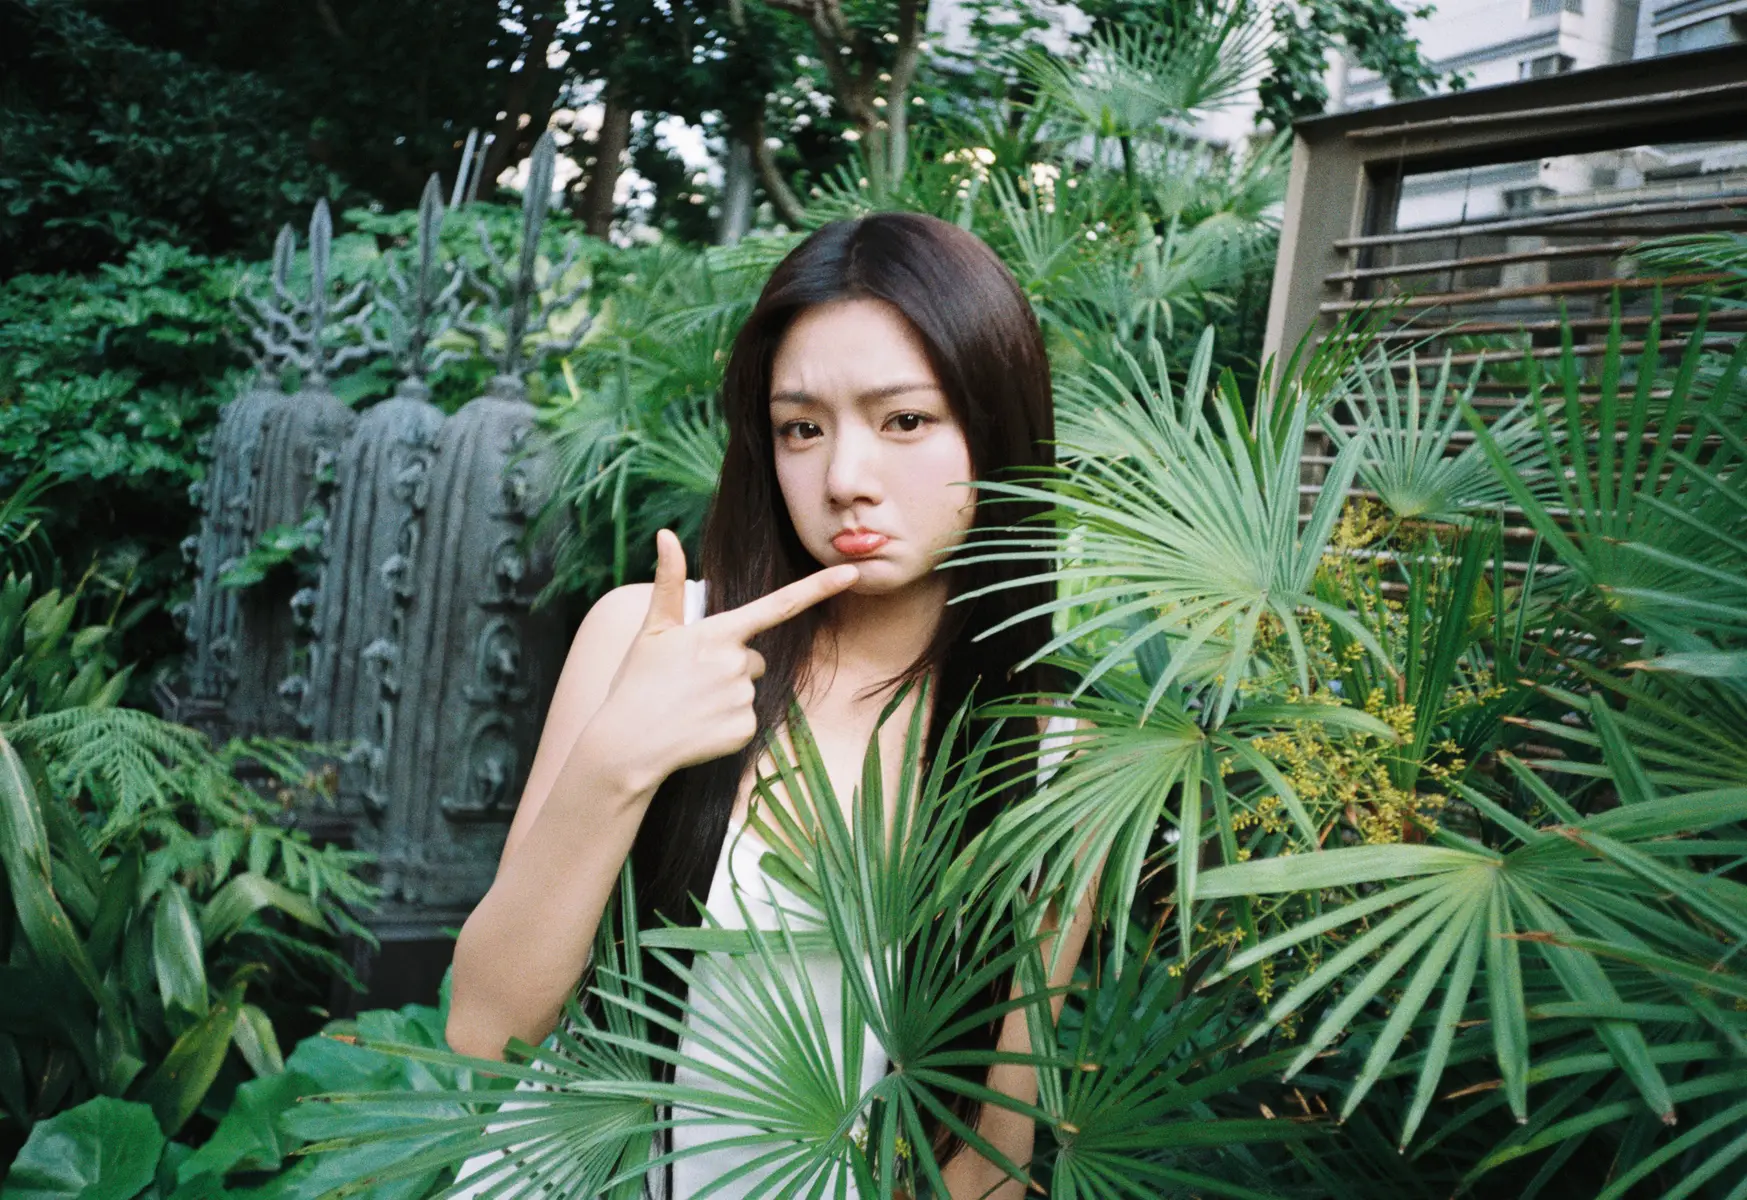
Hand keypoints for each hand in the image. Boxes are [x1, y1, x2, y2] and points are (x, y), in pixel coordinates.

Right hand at [587, 529, 858, 789]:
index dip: (818, 588)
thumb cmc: (635, 682)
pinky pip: (747, 720)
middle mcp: (737, 663)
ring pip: (749, 688)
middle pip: (754, 657)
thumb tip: (665, 534)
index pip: (779, 605)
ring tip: (689, 705)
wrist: (627, 744)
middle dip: (730, 666)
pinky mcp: (745, 729)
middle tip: (690, 681)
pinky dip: (725, 724)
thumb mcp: (652, 630)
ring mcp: (743, 698)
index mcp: (718, 633)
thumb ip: (668, 582)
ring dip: (726, 695)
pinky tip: (698, 727)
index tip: (853, 573)